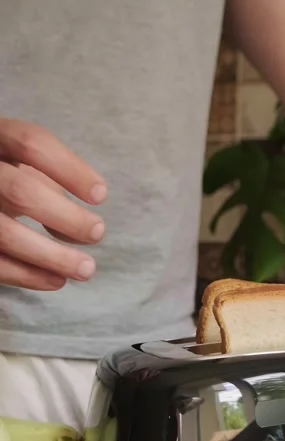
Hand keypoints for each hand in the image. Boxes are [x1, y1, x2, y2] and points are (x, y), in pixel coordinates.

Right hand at [0, 118, 106, 290]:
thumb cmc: (7, 181)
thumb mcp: (28, 172)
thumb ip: (56, 192)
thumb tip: (85, 233)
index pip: (31, 143)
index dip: (70, 169)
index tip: (101, 195)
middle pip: (20, 190)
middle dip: (65, 216)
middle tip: (98, 233)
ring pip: (5, 234)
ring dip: (52, 256)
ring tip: (86, 269)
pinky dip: (28, 276)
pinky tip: (57, 280)